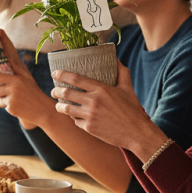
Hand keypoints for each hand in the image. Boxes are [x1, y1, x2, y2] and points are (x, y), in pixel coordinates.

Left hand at [51, 62, 165, 156]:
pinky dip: (74, 118)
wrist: (138, 134)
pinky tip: (74, 117)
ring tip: (58, 105)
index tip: (54, 73)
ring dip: (59, 106)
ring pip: (66, 108)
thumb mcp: (128, 88)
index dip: (62, 75)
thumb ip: (122, 72)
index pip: (75, 78)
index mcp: (101, 89)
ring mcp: (90, 115)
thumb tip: (116, 59)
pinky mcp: (89, 128)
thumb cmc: (133, 110)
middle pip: (66, 93)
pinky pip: (75, 121)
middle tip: (53, 91)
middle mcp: (93, 101)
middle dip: (56, 91)